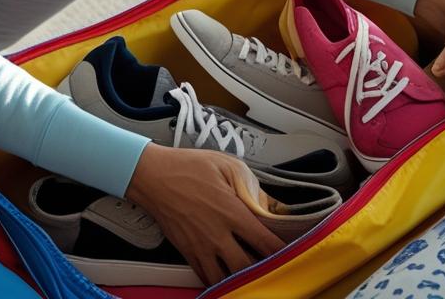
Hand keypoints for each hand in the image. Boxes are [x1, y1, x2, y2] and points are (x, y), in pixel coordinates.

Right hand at [125, 144, 283, 284]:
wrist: (153, 176)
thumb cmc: (189, 167)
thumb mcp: (229, 167)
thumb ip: (255, 189)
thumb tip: (273, 207)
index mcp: (233, 213)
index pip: (265, 243)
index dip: (282, 252)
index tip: (291, 252)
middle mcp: (218, 235)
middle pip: (248, 268)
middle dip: (263, 270)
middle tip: (273, 265)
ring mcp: (201, 247)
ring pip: (226, 278)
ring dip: (240, 278)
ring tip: (251, 272)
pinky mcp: (187, 252)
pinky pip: (206, 276)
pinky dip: (219, 278)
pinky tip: (228, 273)